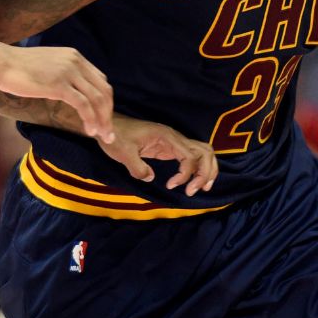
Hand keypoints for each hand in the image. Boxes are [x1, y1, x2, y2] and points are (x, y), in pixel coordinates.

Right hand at [0, 45, 113, 141]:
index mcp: (74, 57)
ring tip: (102, 136)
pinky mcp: (59, 85)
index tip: (103, 118)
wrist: (0, 62)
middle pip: (104, 90)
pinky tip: (89, 131)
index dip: (105, 101)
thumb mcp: (47, 65)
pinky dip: (90, 119)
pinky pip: (83, 104)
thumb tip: (66, 91)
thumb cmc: (17, 67)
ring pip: (97, 99)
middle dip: (108, 113)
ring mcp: (68, 72)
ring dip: (103, 120)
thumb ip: (61, 75)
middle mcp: (76, 62)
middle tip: (108, 133)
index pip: (101, 81)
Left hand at [97, 115, 217, 196]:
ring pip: (202, 152)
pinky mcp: (170, 147)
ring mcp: (174, 142)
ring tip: (202, 188)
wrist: (110, 126)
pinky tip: (191, 182)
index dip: (185, 174)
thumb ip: (137, 167)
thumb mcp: (123, 153)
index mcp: (166, 136)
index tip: (170, 186)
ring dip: (207, 169)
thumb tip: (150, 178)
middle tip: (193, 191)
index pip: (189, 156)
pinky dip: (198, 168)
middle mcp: (175, 137)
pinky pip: (192, 156)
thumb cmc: (116, 137)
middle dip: (205, 172)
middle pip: (204, 152)